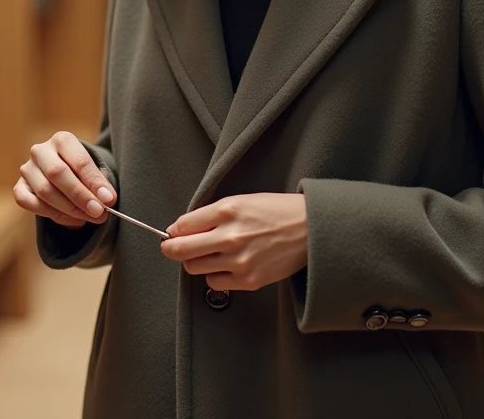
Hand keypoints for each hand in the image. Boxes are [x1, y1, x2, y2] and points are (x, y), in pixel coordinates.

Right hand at [13, 131, 116, 228]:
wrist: (63, 174)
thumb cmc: (81, 172)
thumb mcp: (93, 173)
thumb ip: (99, 184)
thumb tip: (107, 200)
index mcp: (62, 140)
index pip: (79, 161)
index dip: (94, 182)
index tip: (108, 200)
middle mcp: (41, 151)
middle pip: (57, 173)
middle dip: (80, 196)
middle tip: (98, 212)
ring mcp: (27, 169)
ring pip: (44, 190)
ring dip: (68, 209)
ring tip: (87, 217)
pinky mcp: (19, 187)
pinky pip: (29, 203)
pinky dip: (51, 214)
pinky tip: (70, 219)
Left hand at [160, 193, 307, 291]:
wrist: (311, 230)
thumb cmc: (277, 212)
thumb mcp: (242, 201)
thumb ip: (211, 214)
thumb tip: (181, 228)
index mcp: (227, 210)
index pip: (181, 226)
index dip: (173, 231)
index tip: (172, 234)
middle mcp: (230, 236)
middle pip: (181, 251)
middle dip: (172, 249)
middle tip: (172, 248)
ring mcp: (239, 261)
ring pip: (194, 268)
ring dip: (195, 262)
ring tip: (208, 254)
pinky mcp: (249, 280)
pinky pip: (214, 283)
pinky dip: (215, 275)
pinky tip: (226, 265)